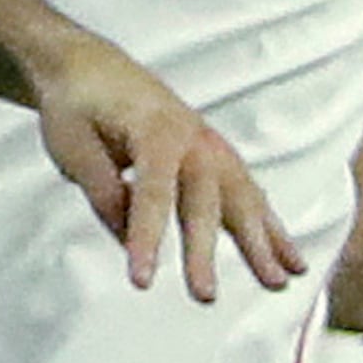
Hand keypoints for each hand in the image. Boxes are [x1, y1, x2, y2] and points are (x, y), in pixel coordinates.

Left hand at [27, 32, 301, 301]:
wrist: (89, 65)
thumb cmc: (76, 104)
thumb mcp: (72, 146)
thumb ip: (102, 191)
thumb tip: (128, 238)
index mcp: (154, 131)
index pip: (153, 194)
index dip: (147, 239)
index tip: (141, 280)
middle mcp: (192, 137)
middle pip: (204, 201)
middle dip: (206, 252)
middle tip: (205, 297)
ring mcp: (210, 145)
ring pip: (242, 198)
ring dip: (264, 242)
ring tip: (283, 281)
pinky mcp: (215, 155)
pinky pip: (249, 194)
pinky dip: (270, 226)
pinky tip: (289, 257)